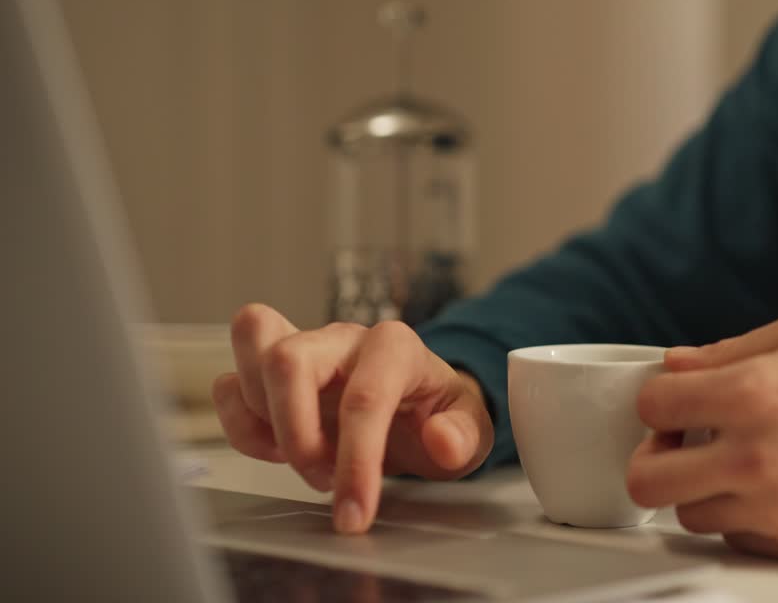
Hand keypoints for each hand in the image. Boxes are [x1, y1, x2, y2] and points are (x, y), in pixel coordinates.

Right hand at [210, 303, 493, 533]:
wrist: (418, 406)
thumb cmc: (439, 414)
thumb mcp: (472, 431)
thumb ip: (463, 435)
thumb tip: (441, 439)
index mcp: (396, 348)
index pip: (365, 397)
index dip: (355, 460)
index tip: (355, 511)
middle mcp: (344, 339)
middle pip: (288, 358)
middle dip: (295, 434)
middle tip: (321, 479)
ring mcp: (305, 347)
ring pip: (253, 344)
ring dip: (261, 419)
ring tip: (298, 458)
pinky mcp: (272, 371)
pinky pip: (231, 382)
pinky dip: (242, 424)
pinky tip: (277, 449)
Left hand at [626, 307, 777, 561]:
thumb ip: (732, 349)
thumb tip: (678, 364)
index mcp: (752, 392)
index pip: (652, 405)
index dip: (661, 401)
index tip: (678, 404)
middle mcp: (753, 456)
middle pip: (646, 478)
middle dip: (657, 458)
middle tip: (683, 447)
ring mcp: (775, 508)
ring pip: (689, 515)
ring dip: (704, 490)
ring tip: (742, 465)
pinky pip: (739, 540)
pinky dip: (745, 518)